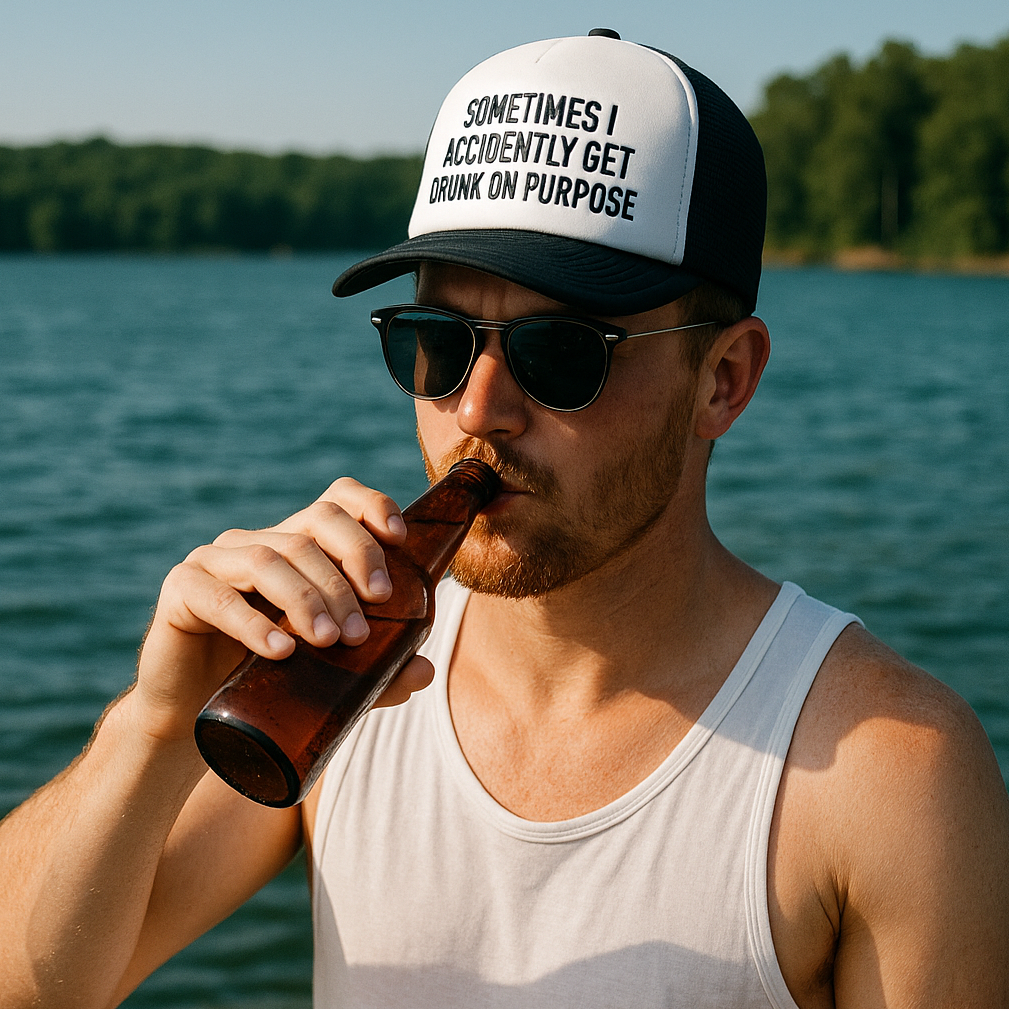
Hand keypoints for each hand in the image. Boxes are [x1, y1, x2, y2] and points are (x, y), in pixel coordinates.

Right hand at [132, 477, 434, 741]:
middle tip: (365, 626)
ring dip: (308, 599)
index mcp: (298, 547)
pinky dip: (254, 624)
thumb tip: (423, 671)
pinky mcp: (181, 591)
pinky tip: (280, 651)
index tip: (400, 540)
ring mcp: (216, 561)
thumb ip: (376, 671)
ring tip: (329, 642)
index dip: (371, 507)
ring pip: (270, 559)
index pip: (337, 500)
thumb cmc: (267, 681)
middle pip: (312, 528)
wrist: (194, 715)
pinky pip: (219, 597)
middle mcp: (258, 542)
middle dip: (350, 569)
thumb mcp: (330, 673)